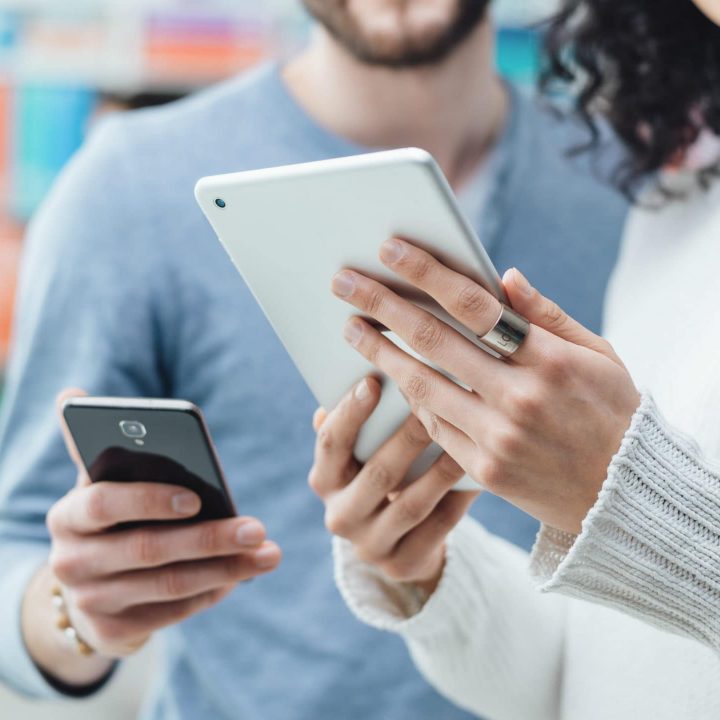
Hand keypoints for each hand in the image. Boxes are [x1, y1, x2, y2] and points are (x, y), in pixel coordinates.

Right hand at [24, 389, 281, 684]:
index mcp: (69, 515)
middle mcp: (72, 561)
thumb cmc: (111, 520)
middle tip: (257, 528)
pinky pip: (173, 612)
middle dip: (209, 538)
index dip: (148, 500)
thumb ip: (96, 446)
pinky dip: (211, 593)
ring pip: (169, 584)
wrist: (87, 588)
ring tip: (268, 554)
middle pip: (147, 549)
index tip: (197, 497)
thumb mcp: (101, 485)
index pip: (102, 502)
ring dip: (225, 569)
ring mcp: (91, 601)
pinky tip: (241, 575)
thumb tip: (72, 395)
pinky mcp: (113, 632)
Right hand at [308, 378, 477, 592]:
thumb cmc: (379, 472)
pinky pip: (439, 528)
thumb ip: (357, 421)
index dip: (350, 412)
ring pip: (411, 504)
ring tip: (470, 436)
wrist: (395, 541)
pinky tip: (481, 474)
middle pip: (378, 474)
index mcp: (324, 480)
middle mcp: (340, 515)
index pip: (330, 443)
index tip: (373, 380)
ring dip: (442, 469)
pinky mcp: (402, 565)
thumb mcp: (360, 452)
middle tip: (437, 402)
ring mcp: (370, 546)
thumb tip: (364, 374)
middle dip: (408, 436)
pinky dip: (460, 498)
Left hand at [331, 237, 640, 533]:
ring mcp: (497, 437)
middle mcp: (518, 397)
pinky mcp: (483, 469)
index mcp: (549, 359)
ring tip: (351, 328)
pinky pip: (433, 426)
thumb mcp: (597, 354)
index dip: (427, 273)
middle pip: (433, 341)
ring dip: (379, 352)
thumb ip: (547, 315)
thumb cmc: (611, 411)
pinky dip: (410, 397)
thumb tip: (502, 276)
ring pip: (421, 385)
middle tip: (344, 282)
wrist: (624, 494)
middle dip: (382, 305)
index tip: (390, 249)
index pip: (474, 305)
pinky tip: (388, 375)